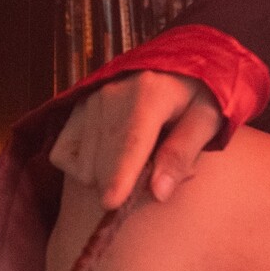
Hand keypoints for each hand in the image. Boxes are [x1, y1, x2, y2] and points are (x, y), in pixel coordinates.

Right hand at [50, 70, 222, 209]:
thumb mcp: (207, 120)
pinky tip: (107, 159)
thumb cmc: (195, 97)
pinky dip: (82, 168)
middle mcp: (111, 94)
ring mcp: (88, 101)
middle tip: (155, 172)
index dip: (121, 175)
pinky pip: (63, 156)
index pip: (131, 141)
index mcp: (150, 93)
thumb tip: (159, 193)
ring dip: (106, 177)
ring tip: (136, 158)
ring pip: (84, 165)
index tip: (112, 203)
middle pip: (103, 160)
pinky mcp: (73, 109)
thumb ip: (183, 154)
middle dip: (125, 184)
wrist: (172, 67)